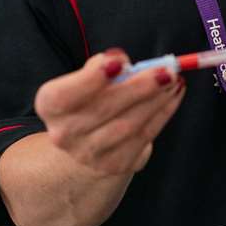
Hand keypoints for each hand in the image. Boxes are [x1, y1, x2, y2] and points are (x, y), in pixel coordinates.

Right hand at [33, 48, 185, 175]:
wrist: (87, 143)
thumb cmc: (90, 99)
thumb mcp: (86, 79)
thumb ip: (101, 66)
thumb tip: (122, 61)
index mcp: (50, 107)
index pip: (65, 96)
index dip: (90, 79)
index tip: (119, 62)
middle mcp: (65, 134)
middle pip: (103, 110)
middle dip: (139, 87)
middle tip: (166, 70)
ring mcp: (90, 154)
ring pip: (129, 125)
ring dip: (157, 100)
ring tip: (174, 80)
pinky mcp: (115, 164)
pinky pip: (145, 136)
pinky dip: (163, 113)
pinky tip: (174, 95)